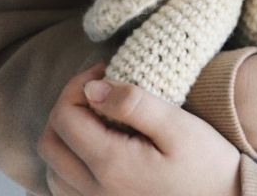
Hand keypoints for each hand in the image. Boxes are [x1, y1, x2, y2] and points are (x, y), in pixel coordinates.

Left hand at [39, 64, 239, 195]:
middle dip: (67, 106)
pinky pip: (65, 189)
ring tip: (97, 115)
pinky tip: (94, 146)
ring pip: (52, 168)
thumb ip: (133, 103)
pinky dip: (68, 162)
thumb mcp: (177, 125)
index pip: (64, 116)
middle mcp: (95, 191)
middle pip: (50, 141)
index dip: (77, 84)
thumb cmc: (206, 163)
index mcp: (111, 165)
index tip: (107, 72)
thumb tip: (93, 88)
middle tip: (99, 89)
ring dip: (65, 135)